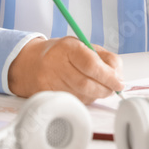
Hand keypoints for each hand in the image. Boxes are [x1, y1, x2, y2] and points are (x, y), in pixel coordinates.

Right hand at [7, 36, 122, 102]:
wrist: (29, 64)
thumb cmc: (62, 53)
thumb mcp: (83, 46)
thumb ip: (104, 58)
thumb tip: (119, 77)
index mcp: (67, 47)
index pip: (91, 64)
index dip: (108, 76)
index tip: (119, 83)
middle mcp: (55, 64)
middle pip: (87, 84)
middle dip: (105, 89)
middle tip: (113, 88)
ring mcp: (48, 82)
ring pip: (81, 96)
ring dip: (96, 95)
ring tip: (98, 87)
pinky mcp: (45, 96)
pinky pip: (72, 102)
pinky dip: (84, 99)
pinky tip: (84, 92)